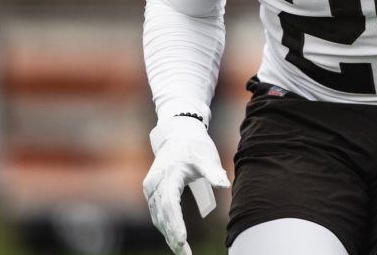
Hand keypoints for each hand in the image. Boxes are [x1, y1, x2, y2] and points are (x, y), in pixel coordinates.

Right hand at [143, 116, 230, 254]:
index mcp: (169, 174)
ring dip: (168, 234)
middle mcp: (155, 183)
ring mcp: (150, 187)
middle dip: (172, 235)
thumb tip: (225, 186)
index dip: (175, 222)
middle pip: (162, 214)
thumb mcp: (205, 157)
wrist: (177, 134)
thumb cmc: (194, 146)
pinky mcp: (151, 191)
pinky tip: (174, 239)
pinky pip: (156, 212)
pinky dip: (165, 226)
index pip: (170, 203)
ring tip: (182, 250)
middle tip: (185, 252)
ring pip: (157, 216)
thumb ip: (214, 172)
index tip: (182, 239)